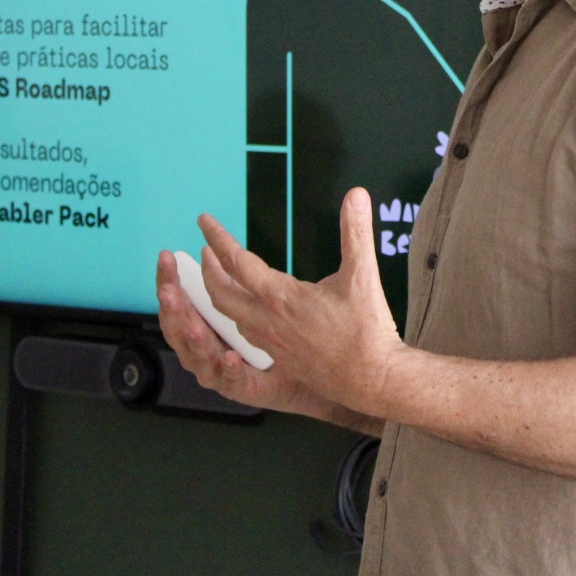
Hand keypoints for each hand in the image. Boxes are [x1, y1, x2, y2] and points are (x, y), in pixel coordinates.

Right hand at [157, 248, 326, 416]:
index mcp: (205, 325)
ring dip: (194, 340)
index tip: (165, 257)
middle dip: (171, 307)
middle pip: (179, 328)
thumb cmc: (275, 341)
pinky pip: (231, 382)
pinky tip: (230, 357)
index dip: (169, 280)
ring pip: (197, 358)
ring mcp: (221, 372)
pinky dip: (228, 370)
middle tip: (168, 288)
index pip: (179, 302)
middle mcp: (207, 349)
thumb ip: (235, 284)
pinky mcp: (243, 390)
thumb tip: (215, 252)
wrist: (304, 376)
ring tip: (192, 324)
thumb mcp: (254, 305)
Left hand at [196, 187, 407, 416]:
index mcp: (281, 297)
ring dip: (220, 294)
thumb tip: (357, 195)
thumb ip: (356, 233)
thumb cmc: (366, 330)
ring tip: (221, 278)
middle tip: (206, 251)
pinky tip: (248, 314)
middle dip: (209, 270)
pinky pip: (246, 334)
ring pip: (231, 316)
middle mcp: (267, 321)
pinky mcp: (280, 358)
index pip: (238, 262)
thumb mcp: (363, 275)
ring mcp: (271, 342)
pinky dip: (237, 316)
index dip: (218, 238)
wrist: (371, 379)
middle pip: (221, 294)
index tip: (204, 221)